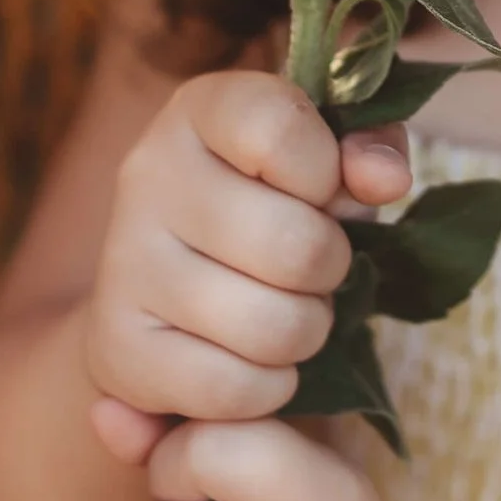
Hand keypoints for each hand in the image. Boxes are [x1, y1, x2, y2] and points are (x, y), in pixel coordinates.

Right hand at [84, 71, 411, 462]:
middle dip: (328, 269)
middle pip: (297, 247)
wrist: (173, 291)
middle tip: (307, 268)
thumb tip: (384, 179)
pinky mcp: (115, 347)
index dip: (327, 174)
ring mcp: (123, 262)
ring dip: (304, 332)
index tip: (319, 189)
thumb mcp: (327, 161)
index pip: (281, 128)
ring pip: (274, 327)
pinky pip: (234, 389)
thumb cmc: (272, 209)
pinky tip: (248, 357)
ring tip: (281, 309)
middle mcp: (146, 176)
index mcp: (200, 111)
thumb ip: (368, 148)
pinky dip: (265, 387)